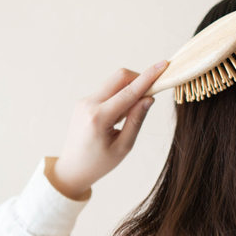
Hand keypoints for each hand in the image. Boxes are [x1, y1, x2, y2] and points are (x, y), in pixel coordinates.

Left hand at [45, 60, 168, 200]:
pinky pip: (107, 92)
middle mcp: (89, 104)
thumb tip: (149, 98)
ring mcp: (84, 101)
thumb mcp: (123, 146)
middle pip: (119, 77)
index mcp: (99, 117)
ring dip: (129, 90)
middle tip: (153, 92)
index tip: (163, 65)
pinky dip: (120, 97)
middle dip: (139, 79)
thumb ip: (136, 120)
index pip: (129, 92)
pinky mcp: (85, 103)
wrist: (72, 169)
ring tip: (130, 117)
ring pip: (113, 83)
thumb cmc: (99, 163)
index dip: (148, 77)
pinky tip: (120, 118)